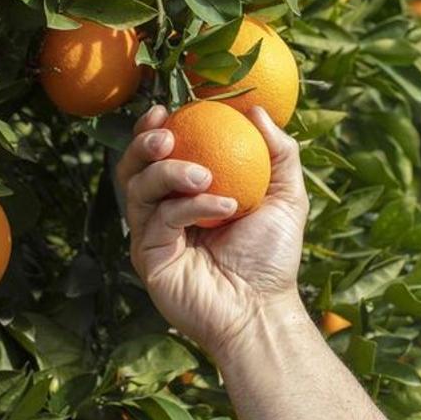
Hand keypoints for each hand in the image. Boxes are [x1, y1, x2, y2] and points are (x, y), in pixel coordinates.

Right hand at [116, 104, 310, 359]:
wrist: (262, 310)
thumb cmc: (273, 257)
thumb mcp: (286, 196)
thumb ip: (278, 152)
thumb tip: (257, 109)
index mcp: (185, 195)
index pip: (159, 154)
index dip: (154, 128)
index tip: (167, 109)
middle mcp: (162, 213)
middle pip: (134, 166)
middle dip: (144, 143)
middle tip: (168, 134)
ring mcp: (152, 236)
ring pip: (138, 188)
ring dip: (170, 171)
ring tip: (205, 174)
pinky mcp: (148, 257)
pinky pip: (159, 219)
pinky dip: (190, 205)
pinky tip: (223, 205)